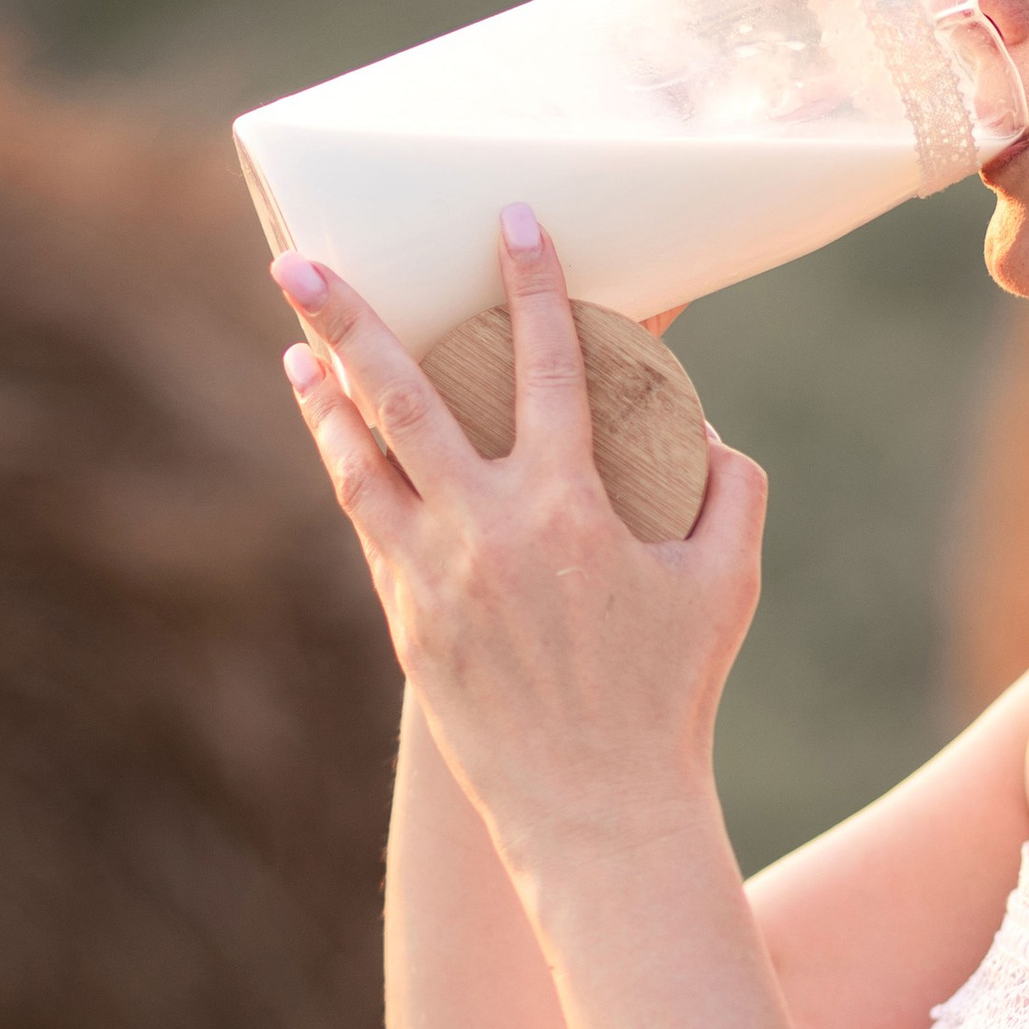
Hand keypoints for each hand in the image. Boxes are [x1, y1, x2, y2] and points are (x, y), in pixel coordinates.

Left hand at [274, 217, 764, 879]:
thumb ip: (732, 489)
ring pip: (364, 460)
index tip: (512, 219)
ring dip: (326, 393)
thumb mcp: (729, 583)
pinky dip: (346, 466)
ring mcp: (436, 576)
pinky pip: (368, 522)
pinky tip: (330, 428)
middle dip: (351, 319)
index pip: (548, 365)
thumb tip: (702, 428)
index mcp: (575, 507)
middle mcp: (491, 530)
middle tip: (299, 256)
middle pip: (406, 396)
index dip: (532, 286)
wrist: (596, 809)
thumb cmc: (671, 693)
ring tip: (296, 339)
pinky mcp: (406, 620)